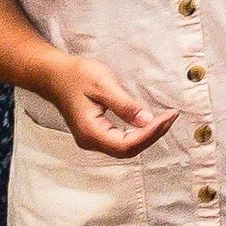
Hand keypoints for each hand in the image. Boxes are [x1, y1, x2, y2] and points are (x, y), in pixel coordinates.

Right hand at [46, 58, 173, 160]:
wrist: (53, 75)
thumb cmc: (75, 76)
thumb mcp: (102, 85)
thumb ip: (124, 105)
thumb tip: (147, 121)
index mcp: (90, 133)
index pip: (126, 144)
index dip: (150, 134)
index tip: (168, 117)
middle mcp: (90, 141)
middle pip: (128, 150)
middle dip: (153, 135)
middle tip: (171, 117)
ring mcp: (92, 139)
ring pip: (125, 148)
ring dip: (147, 136)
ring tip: (166, 119)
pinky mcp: (96, 134)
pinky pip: (120, 141)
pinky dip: (138, 133)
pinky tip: (150, 123)